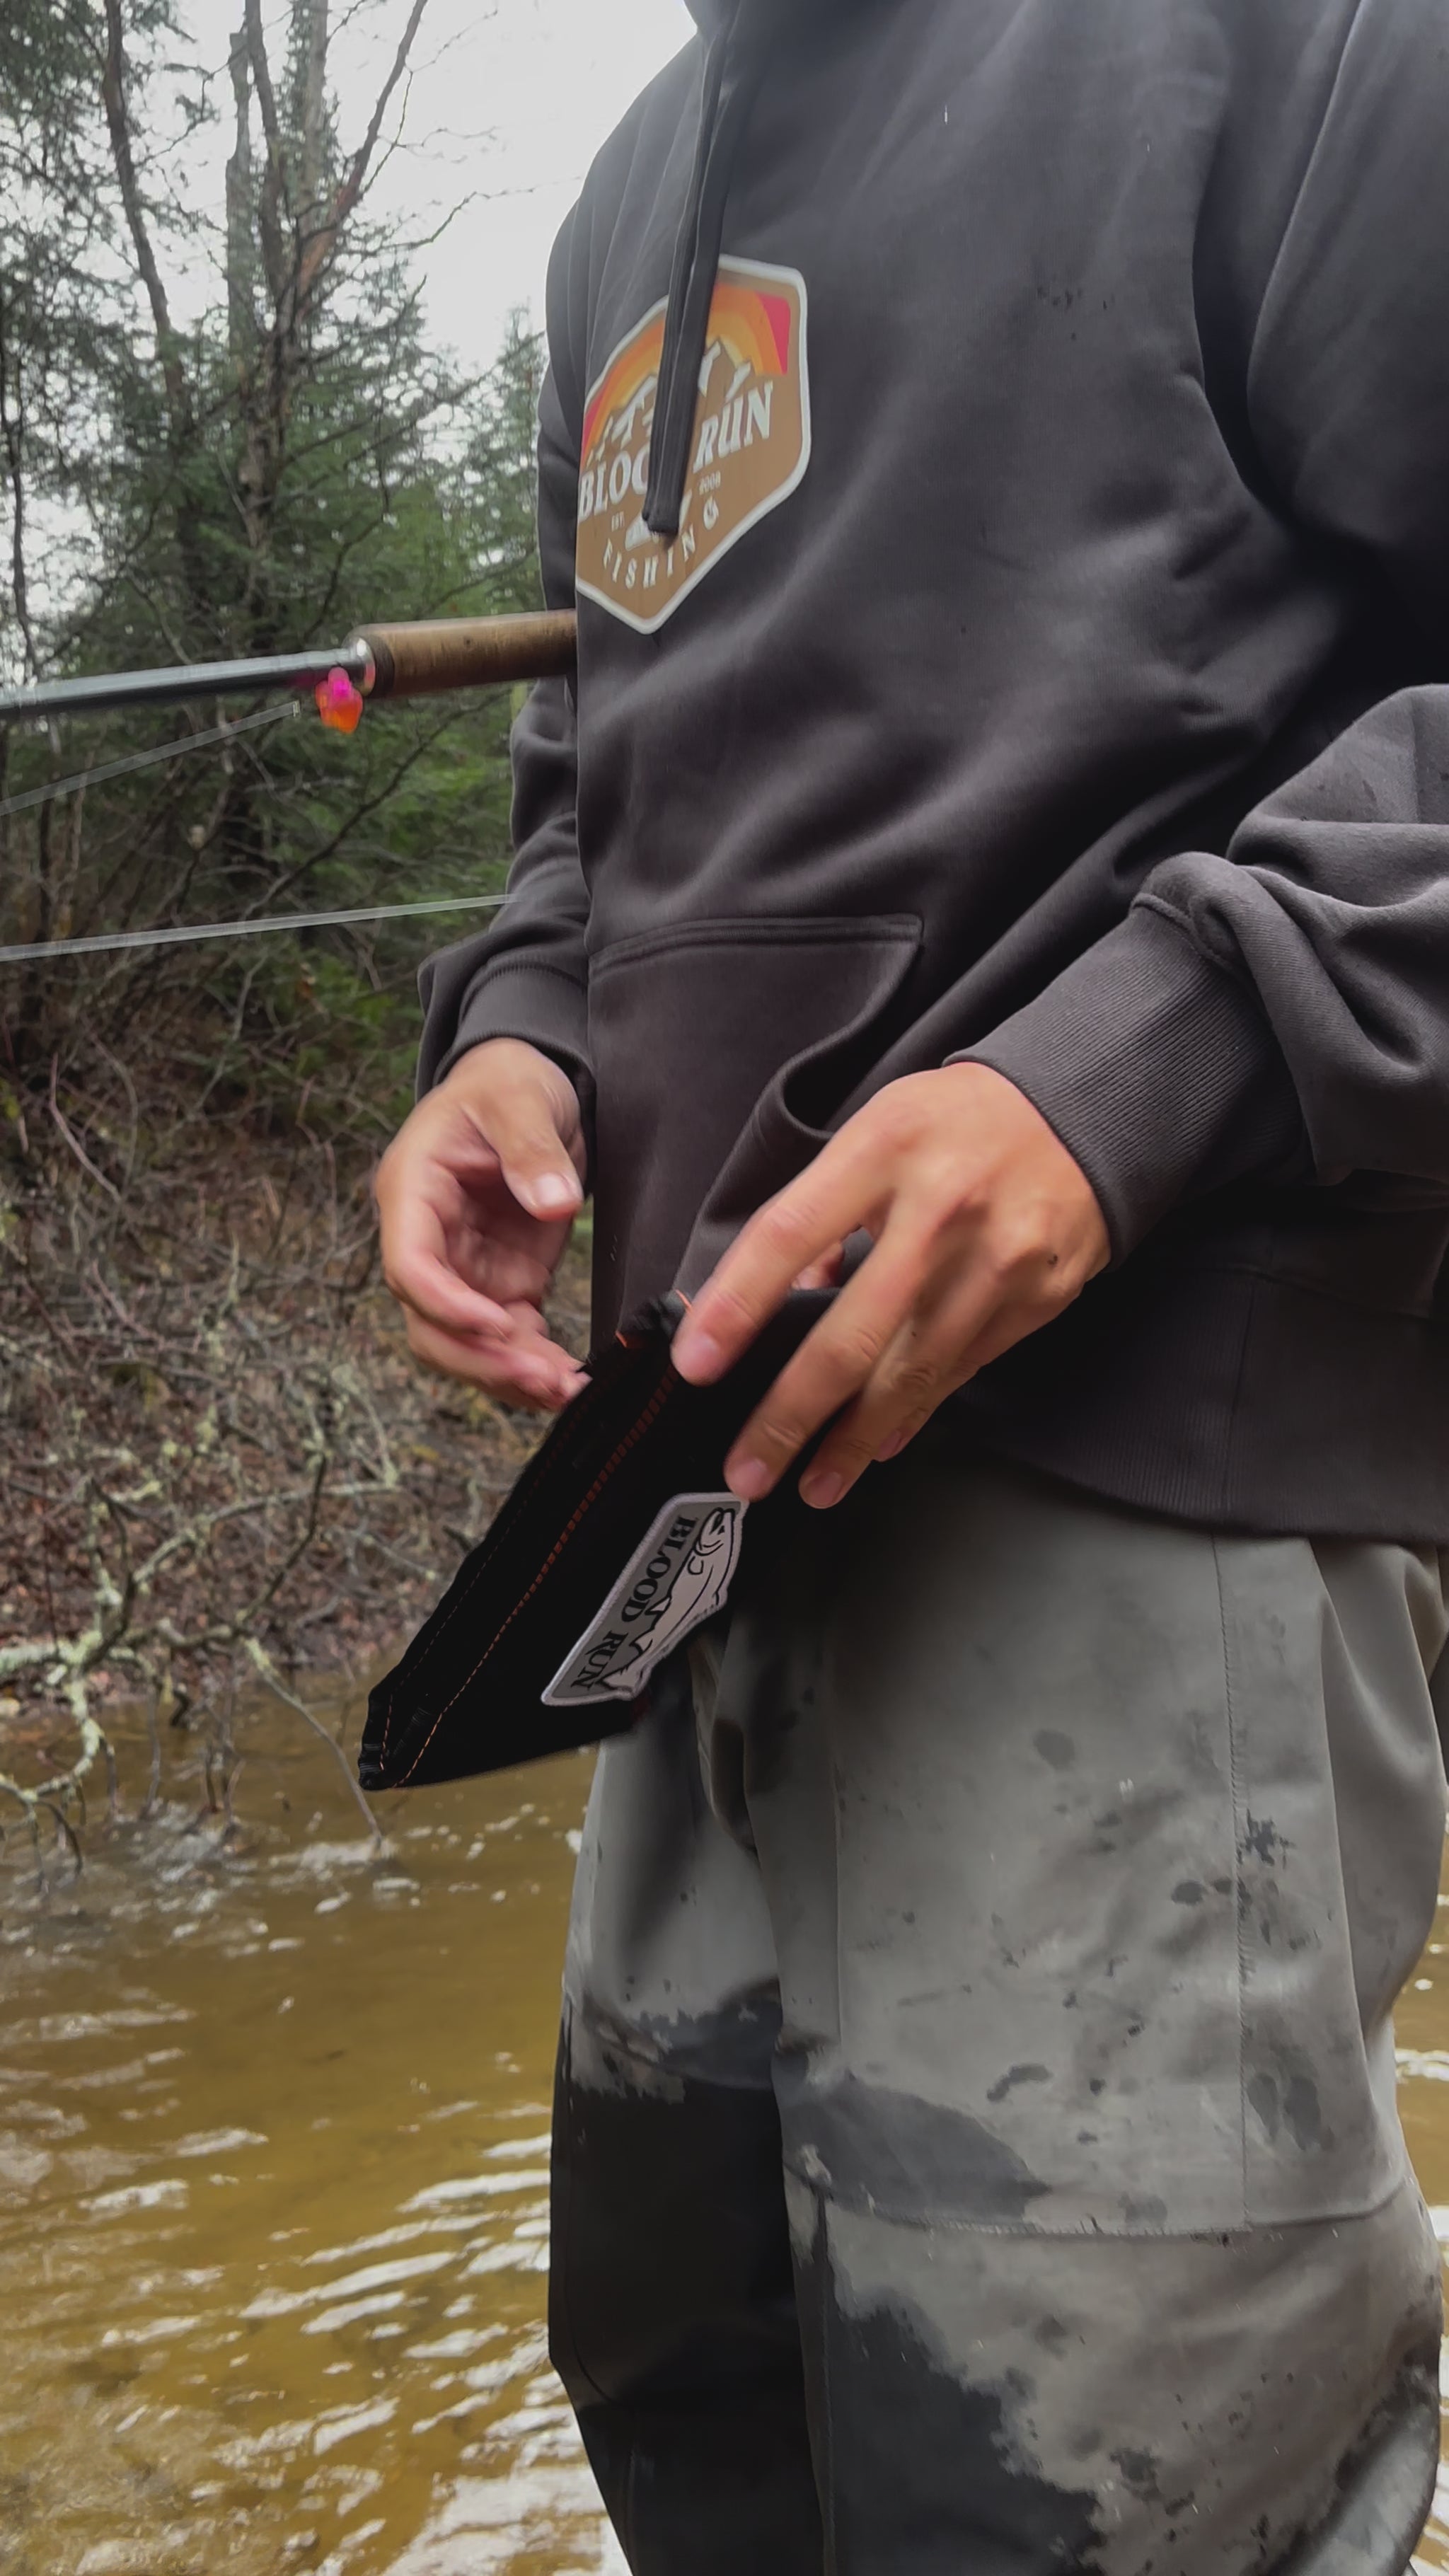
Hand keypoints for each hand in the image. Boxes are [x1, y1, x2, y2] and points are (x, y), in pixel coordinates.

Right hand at [374, 1038, 587, 1410]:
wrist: (526, 1089)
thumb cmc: (507, 1082)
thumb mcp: (519, 1096)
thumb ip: (531, 1147)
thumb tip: (553, 1204)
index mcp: (413, 1192)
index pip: (410, 1266)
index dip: (446, 1305)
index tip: (497, 1325)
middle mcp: (429, 1241)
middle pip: (430, 1325)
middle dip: (482, 1360)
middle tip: (544, 1379)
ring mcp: (465, 1268)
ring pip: (467, 1346)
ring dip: (510, 1375)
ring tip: (567, 1390)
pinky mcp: (502, 1282)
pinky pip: (508, 1340)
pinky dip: (534, 1365)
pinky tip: (571, 1382)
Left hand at [672, 1064, 1108, 1505]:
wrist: (1080, 1112)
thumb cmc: (957, 1124)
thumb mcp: (875, 1134)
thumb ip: (824, 1214)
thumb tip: (784, 1305)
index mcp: (884, 1150)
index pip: (790, 1235)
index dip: (737, 1306)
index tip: (697, 1364)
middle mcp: (942, 1210)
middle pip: (852, 1333)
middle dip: (791, 1414)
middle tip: (748, 1468)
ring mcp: (997, 1262)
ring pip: (910, 1373)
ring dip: (852, 1441)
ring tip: (810, 1483)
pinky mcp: (1036, 1300)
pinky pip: (959, 1372)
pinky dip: (912, 1415)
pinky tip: (877, 1445)